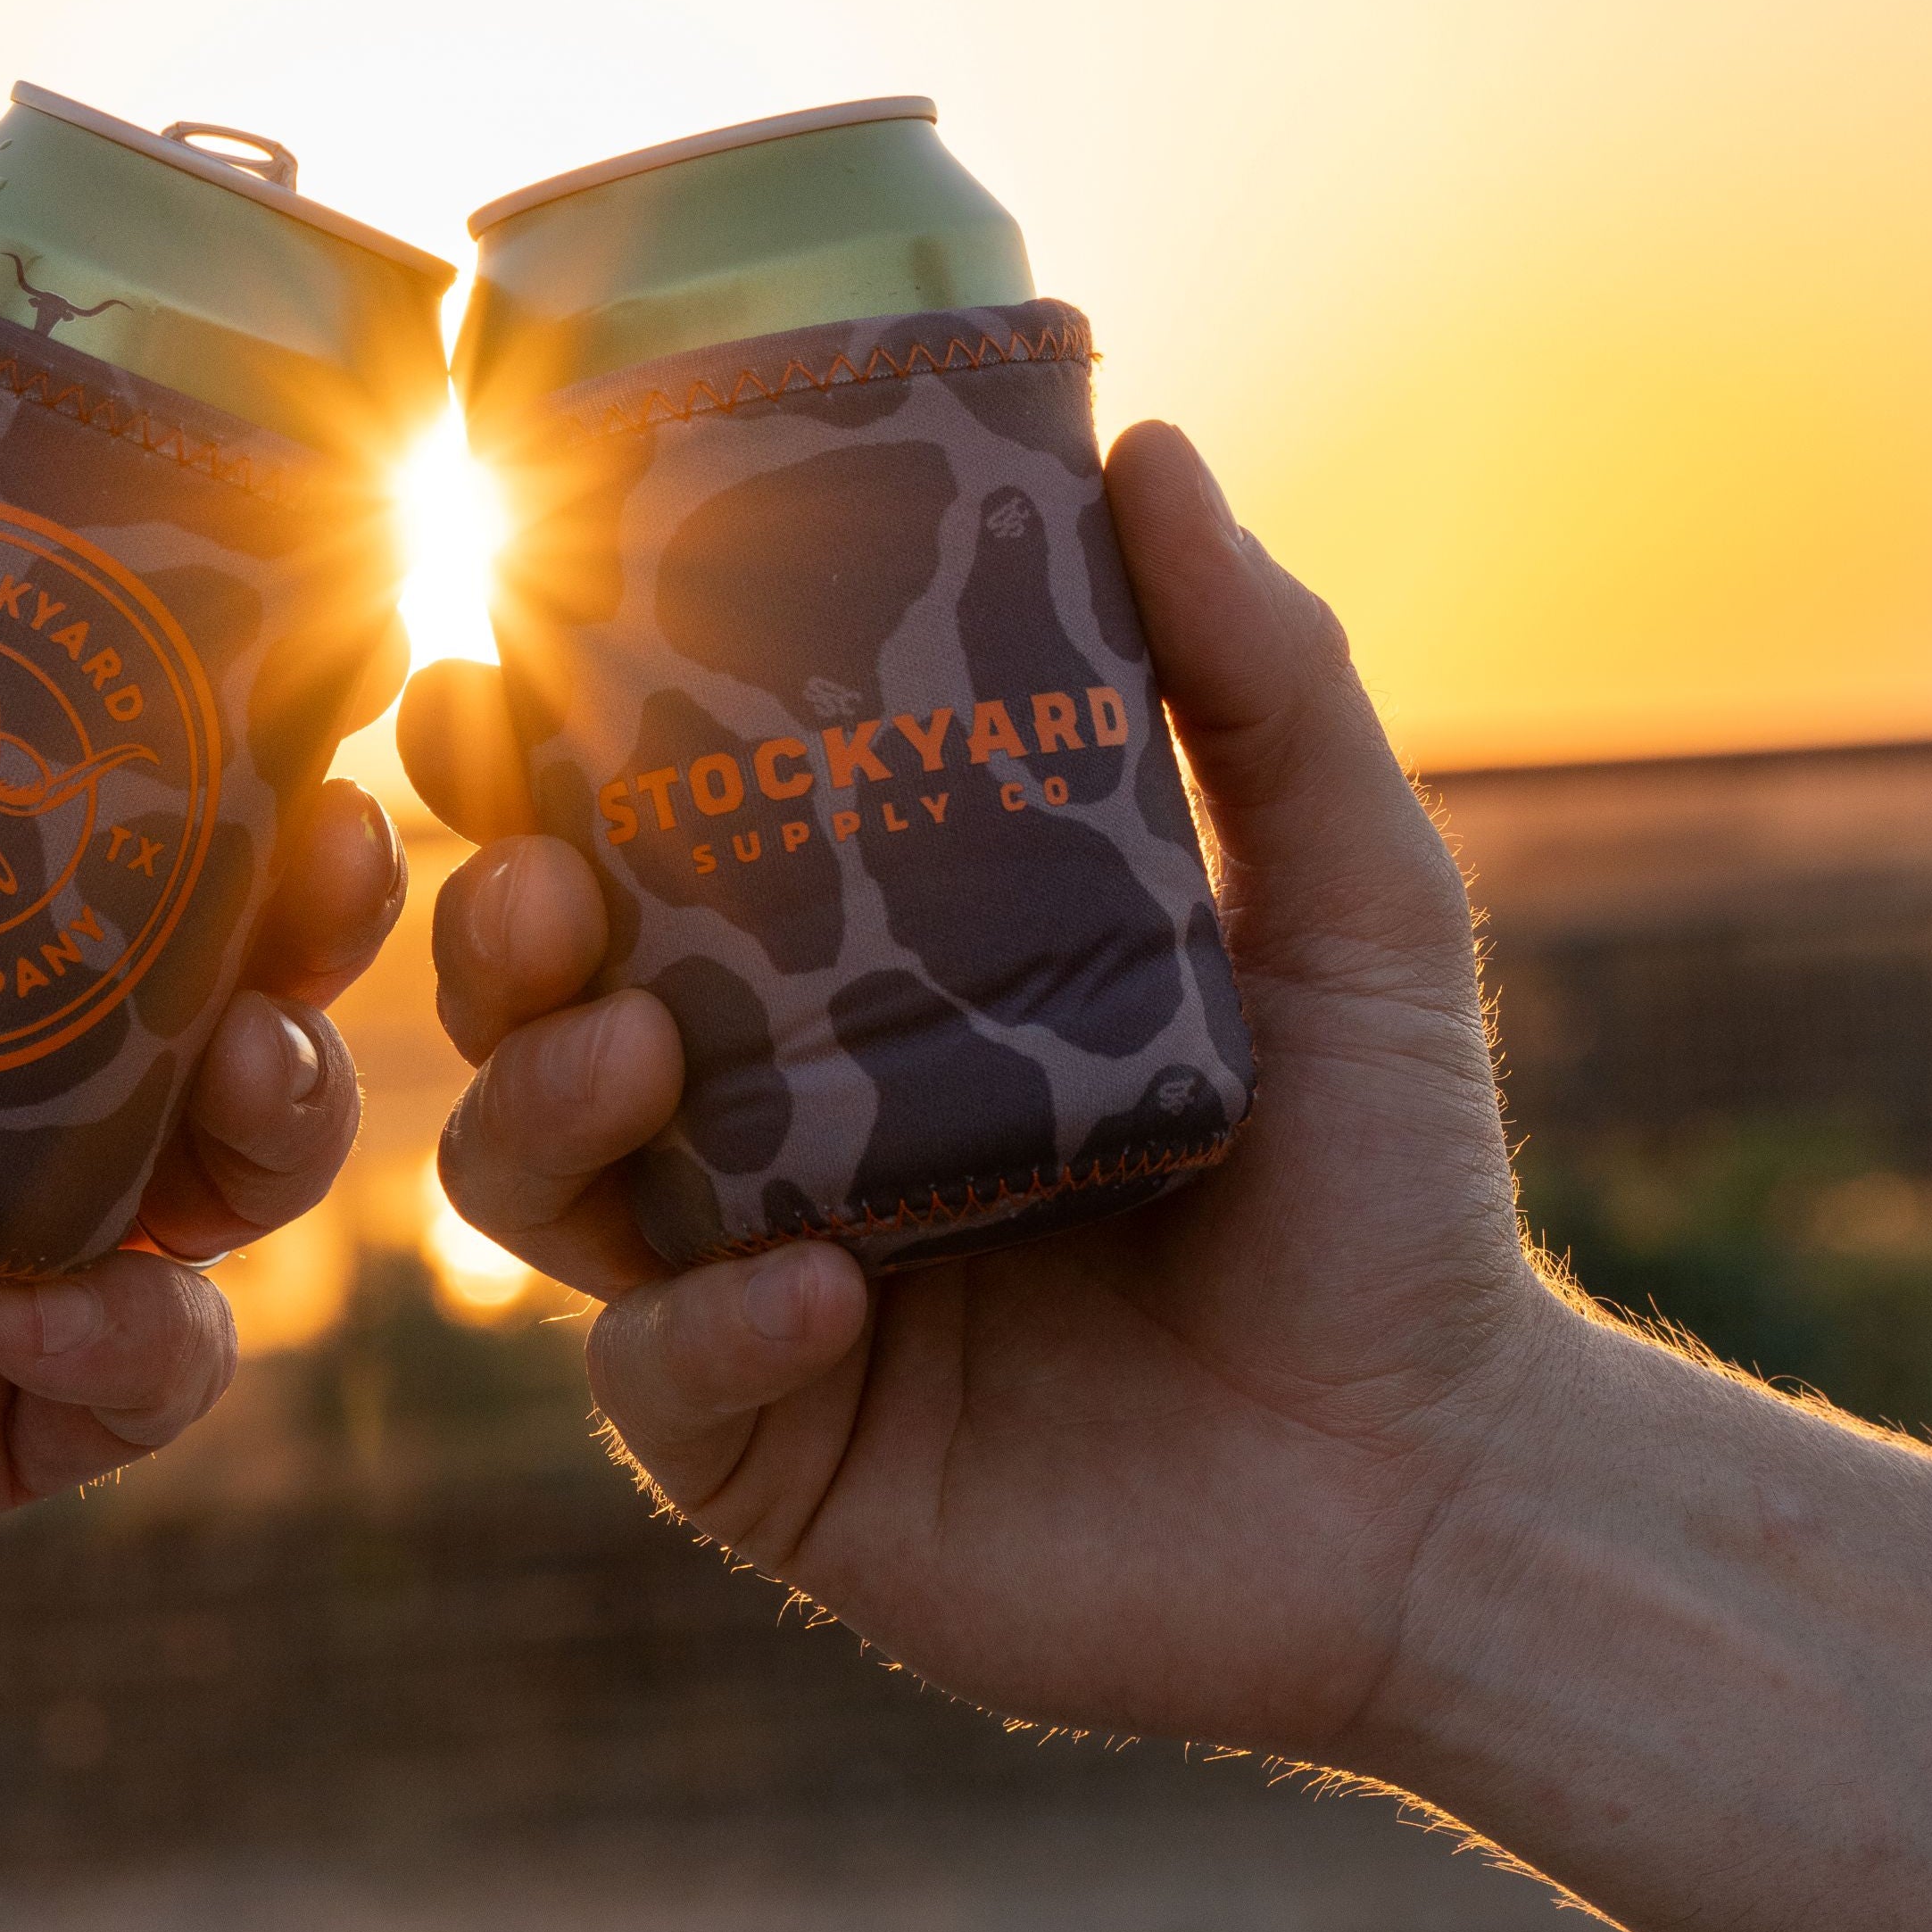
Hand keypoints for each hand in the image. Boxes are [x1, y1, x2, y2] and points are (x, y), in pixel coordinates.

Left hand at [0, 399, 403, 1649]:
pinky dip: (147, 1347)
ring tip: (253, 1059)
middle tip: (325, 856)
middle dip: (311, 932)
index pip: (112, 834)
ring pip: (211, 1194)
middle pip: (216, 1002)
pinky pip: (122, 1396)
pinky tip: (80, 1296)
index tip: (299, 674)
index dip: (233, 764)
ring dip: (276, 1117)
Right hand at [401, 425, 1558, 1773]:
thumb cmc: (1397, 1194)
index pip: (633, 860)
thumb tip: (1146, 442)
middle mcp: (774, 1134)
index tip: (483, 686)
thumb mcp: (1348, 903)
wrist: (1448, 1489)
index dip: (519, 776)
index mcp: (854, 989)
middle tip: (528, 871)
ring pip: (536, 1186)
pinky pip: (661, 1384)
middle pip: (531, 1008)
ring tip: (626, 1048)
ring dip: (536, 1104)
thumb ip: (1262, 681)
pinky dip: (705, 1327)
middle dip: (483, 929)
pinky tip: (817, 1287)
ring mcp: (756, 1301)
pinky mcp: (782, 1466)